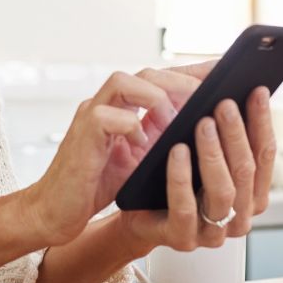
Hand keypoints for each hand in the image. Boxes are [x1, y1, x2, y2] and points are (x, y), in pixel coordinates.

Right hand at [24, 64, 210, 246]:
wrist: (56, 210)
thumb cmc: (97, 185)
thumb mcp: (140, 159)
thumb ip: (161, 137)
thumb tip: (204, 128)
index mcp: (123, 107)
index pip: (161, 78)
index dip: (192, 72)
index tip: (225, 72)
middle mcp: (106, 104)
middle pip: (145, 73)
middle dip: (180, 81)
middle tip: (208, 96)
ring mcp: (91, 116)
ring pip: (123, 82)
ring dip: (156, 98)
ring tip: (176, 120)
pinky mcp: (81, 136)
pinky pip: (106, 118)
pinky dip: (130, 127)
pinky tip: (144, 144)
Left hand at [112, 85, 276, 255]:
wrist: (133, 211)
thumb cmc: (169, 174)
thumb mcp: (197, 148)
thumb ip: (220, 124)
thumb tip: (230, 80)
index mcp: (250, 194)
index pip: (265, 155)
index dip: (263, 122)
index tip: (257, 91)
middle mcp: (238, 216)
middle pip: (246, 171)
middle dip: (236, 134)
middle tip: (224, 103)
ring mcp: (212, 233)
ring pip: (223, 192)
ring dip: (214, 154)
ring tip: (203, 123)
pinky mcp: (182, 239)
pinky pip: (185, 207)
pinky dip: (182, 177)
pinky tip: (177, 151)